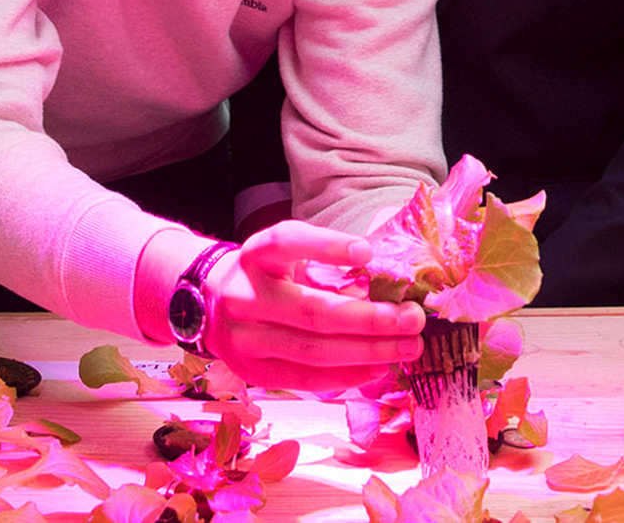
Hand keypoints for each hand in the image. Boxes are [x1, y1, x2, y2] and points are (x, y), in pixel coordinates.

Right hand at [204, 221, 425, 391]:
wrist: (210, 305)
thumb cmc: (268, 275)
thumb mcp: (288, 255)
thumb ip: (327, 263)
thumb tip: (390, 281)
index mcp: (257, 255)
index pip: (286, 243)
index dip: (326, 247)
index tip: (368, 253)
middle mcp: (245, 296)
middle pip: (311, 311)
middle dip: (370, 319)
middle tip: (413, 319)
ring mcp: (244, 338)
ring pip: (311, 350)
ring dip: (367, 352)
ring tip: (407, 347)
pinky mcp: (251, 371)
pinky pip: (303, 378)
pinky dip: (345, 376)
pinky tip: (378, 369)